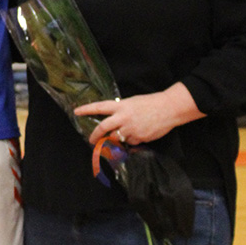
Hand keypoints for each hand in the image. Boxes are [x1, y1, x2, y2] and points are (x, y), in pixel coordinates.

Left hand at [74, 82, 204, 145]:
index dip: (86, 109)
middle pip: (103, 128)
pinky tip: (140, 132)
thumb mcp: (132, 102)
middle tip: (91, 140)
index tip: (76, 112)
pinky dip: (132, 140)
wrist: (168, 109)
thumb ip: (121, 111)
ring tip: (126, 132)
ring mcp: (131, 129)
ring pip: (117, 138)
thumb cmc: (150, 103)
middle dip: (95, 135)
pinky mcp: (139, 138)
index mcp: (121, 106)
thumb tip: (114, 120)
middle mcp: (123, 118)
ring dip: (117, 138)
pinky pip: (131, 142)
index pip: (99, 107)